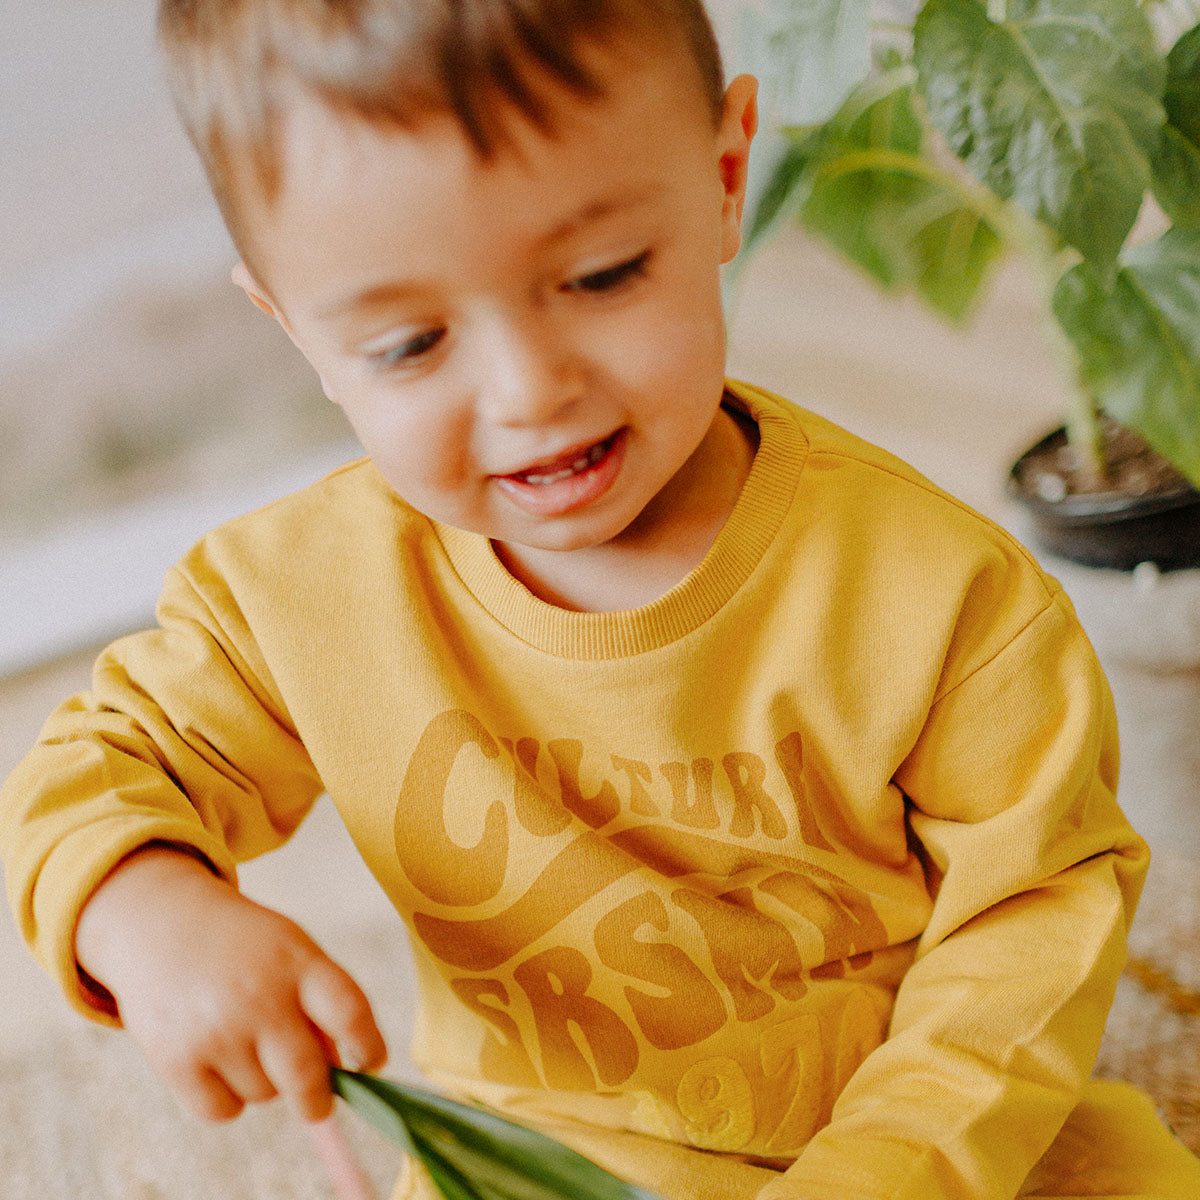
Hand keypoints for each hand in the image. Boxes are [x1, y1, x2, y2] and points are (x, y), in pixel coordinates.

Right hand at [75, 846, 386, 1122]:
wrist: (159, 921)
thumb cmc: (241, 944)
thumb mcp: (289, 948)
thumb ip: (320, 1001)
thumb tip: (343, 1067)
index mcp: (296, 961)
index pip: (350, 1012)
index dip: (369, 1045)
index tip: (372, 1064)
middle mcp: (258, 995)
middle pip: (307, 1075)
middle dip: (318, 1100)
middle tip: (319, 1105)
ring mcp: (216, 1029)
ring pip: (265, 1094)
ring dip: (265, 1084)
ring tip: (244, 1042)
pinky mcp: (175, 1060)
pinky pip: (223, 1111)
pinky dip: (226, 1100)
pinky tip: (216, 1062)